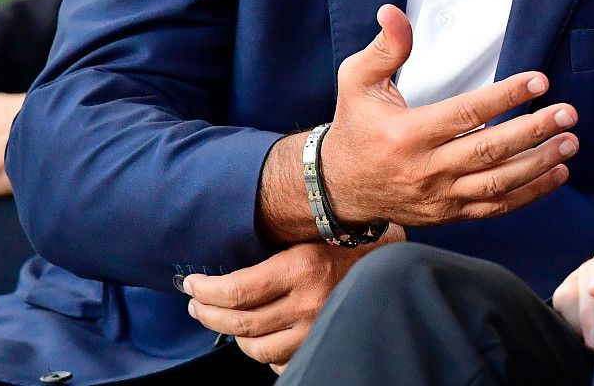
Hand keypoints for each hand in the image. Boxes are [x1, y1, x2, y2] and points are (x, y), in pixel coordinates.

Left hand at [184, 229, 402, 372]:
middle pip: (239, 323)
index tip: (191, 284)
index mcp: (302, 267)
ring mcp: (317, 329)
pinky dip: (266, 352)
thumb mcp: (317, 232)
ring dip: (234, 336)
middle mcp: (309, 303)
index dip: (204, 291)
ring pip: (256, 348)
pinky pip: (281, 362)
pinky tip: (262, 336)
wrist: (403, 264)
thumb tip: (230, 251)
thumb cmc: (358, 239)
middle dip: (208, 313)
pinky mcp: (325, 344)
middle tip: (196, 303)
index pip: (235, 291)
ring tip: (225, 320)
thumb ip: (280, 246)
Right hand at [317, 5, 578, 228]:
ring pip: (498, 183)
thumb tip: (393, 12)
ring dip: (540, 163)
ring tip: (570, 142)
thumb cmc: (355, 125)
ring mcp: (440, 196)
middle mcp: (426, 169)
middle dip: (534, 131)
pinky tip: (558, 175)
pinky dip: (530, 194)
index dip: (506, 97)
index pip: (466, 114)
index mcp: (407, 134)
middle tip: (568, 113)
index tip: (539, 80)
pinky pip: (495, 207)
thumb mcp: (357, 81)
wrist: (340, 187)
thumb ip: (384, 48)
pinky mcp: (449, 214)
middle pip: (490, 151)